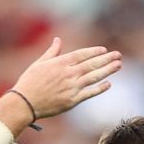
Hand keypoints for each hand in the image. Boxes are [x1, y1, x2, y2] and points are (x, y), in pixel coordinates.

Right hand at [6, 39, 121, 124]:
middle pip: (92, 64)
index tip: (104, 50)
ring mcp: (71, 88)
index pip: (82, 54)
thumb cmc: (29, 82)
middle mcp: (68, 74)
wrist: (25, 103)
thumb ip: (52, 52)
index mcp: (60, 63)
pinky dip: (99, 88)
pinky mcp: (72, 101)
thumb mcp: (39, 63)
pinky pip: (89, 93)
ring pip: (94, 77)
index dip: (94, 52)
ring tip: (118, 65)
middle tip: (118, 55)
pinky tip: (108, 84)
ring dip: (108, 70)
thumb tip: (58, 40)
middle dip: (106, 59)